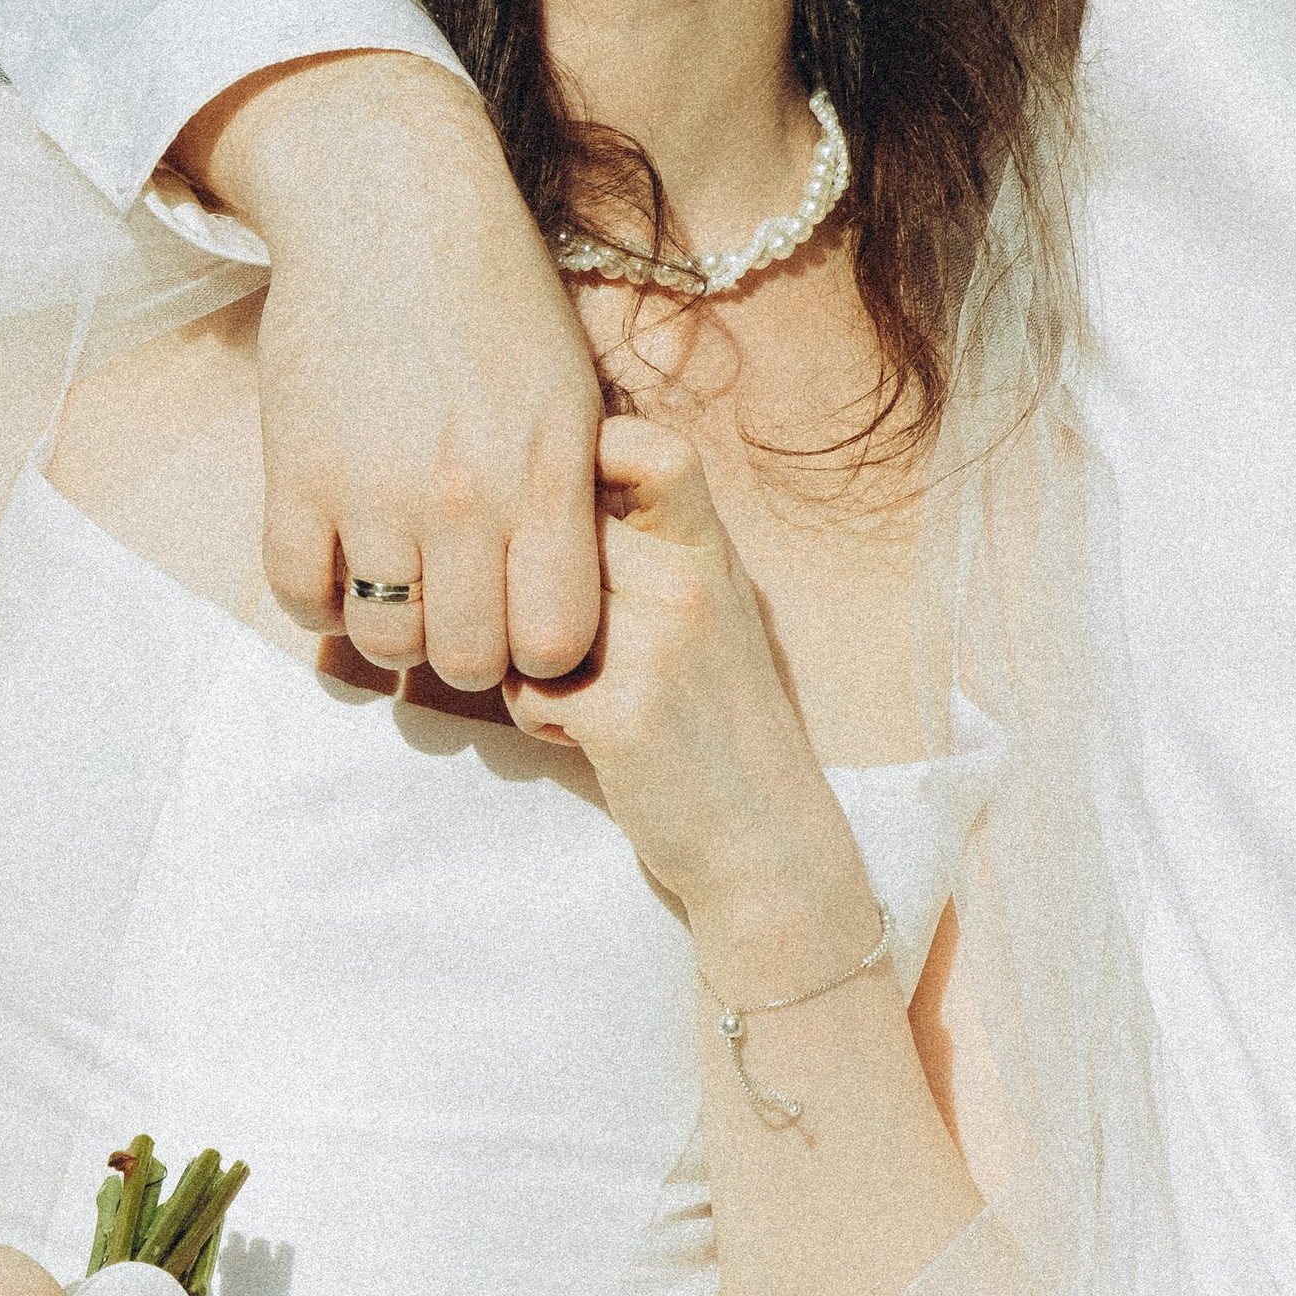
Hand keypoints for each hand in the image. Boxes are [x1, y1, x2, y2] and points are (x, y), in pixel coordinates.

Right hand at [175, 55, 604, 687]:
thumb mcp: (570, 394)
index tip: (527, 624)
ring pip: (382, 637)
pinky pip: (299, 594)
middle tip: (461, 614)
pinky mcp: (295, 471)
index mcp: (548, 475)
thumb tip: (574, 602)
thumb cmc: (497, 299)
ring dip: (393, 628)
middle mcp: (465, 494)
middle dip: (467, 654)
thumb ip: (574, 501)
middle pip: (464, 660)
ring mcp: (374, 488)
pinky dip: (321, 598)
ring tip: (402, 587)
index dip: (544, 654)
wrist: (391, 206)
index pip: (555, 642)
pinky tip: (343, 561)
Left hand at [506, 420, 873, 981]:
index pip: (654, 451)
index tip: (560, 495)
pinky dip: (539, 718)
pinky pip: (526, 688)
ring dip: (529, 656)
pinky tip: (584, 739)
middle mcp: (690, 586)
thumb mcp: (714, 622)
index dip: (595, 450)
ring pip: (528, 610)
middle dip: (529, 583)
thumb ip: (657, 561)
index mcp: (713, 557)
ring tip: (574, 694)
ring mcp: (658, 648)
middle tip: (557, 640)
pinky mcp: (623, 714)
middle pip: (559, 535)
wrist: (770, 846)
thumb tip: (554, 505)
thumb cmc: (724, 730)